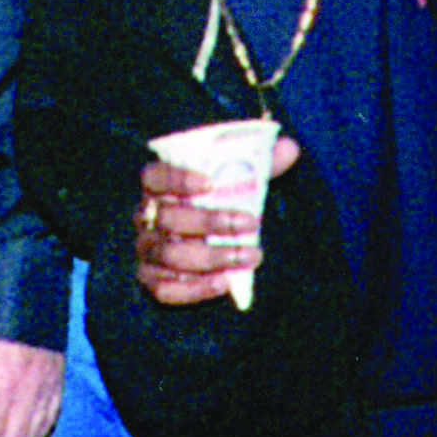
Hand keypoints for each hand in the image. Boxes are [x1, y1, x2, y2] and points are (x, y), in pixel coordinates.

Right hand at [130, 136, 302, 306]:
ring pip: (170, 255)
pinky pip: (165, 288)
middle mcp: (146, 216)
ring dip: (212, 257)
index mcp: (157, 186)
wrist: (207, 242)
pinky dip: (194, 288)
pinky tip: (224, 283)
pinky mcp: (150, 279)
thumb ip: (259, 164)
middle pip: (168, 218)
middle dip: (211, 222)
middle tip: (252, 224)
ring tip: (250, 256)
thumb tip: (290, 148)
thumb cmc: (219, 204)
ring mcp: (146, 249)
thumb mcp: (236, 181)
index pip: (154, 177)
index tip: (210, 183)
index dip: (177, 179)